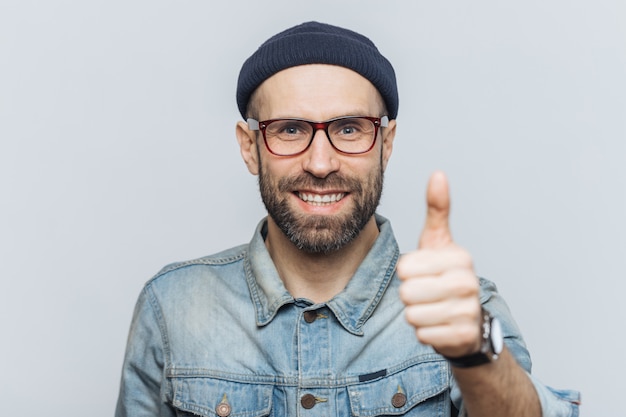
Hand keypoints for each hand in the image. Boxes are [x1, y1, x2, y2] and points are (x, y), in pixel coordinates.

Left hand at [397, 171, 481, 357]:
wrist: (468, 321)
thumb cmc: (446, 276)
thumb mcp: (439, 242)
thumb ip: (437, 210)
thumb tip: (438, 174)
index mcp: (459, 257)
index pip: (404, 267)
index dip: (407, 273)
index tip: (425, 273)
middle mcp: (468, 283)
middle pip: (406, 292)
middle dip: (410, 296)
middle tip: (428, 294)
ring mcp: (468, 311)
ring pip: (412, 314)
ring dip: (417, 314)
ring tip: (434, 309)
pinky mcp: (462, 336)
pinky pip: (422, 334)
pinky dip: (425, 333)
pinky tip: (440, 326)